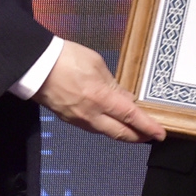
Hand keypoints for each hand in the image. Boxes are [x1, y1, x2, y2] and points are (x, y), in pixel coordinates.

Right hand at [37, 42, 164, 142]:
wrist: (35, 65)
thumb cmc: (66, 58)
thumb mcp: (97, 64)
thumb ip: (113, 84)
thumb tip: (126, 97)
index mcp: (101, 98)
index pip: (131, 117)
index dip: (148, 126)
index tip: (161, 134)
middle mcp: (91, 114)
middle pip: (120, 133)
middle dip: (138, 136)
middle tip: (151, 136)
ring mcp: (78, 119)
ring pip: (106, 132)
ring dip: (122, 133)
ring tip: (135, 130)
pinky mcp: (68, 119)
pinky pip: (93, 127)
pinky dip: (107, 127)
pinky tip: (112, 122)